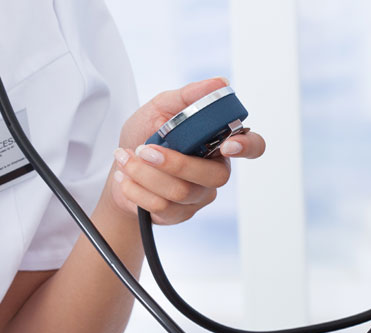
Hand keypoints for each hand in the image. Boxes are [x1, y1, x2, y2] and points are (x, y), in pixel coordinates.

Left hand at [111, 77, 265, 224]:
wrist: (118, 170)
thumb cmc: (143, 137)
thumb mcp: (159, 108)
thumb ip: (187, 97)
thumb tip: (219, 82)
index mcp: (216, 141)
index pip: (252, 146)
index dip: (247, 147)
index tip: (228, 144)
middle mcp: (214, 170)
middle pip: (212, 176)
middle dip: (173, 162)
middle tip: (143, 149)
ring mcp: (199, 195)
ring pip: (182, 191)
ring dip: (144, 173)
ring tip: (126, 159)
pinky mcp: (180, 213)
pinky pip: (162, 207)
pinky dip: (136, 189)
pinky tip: (126, 177)